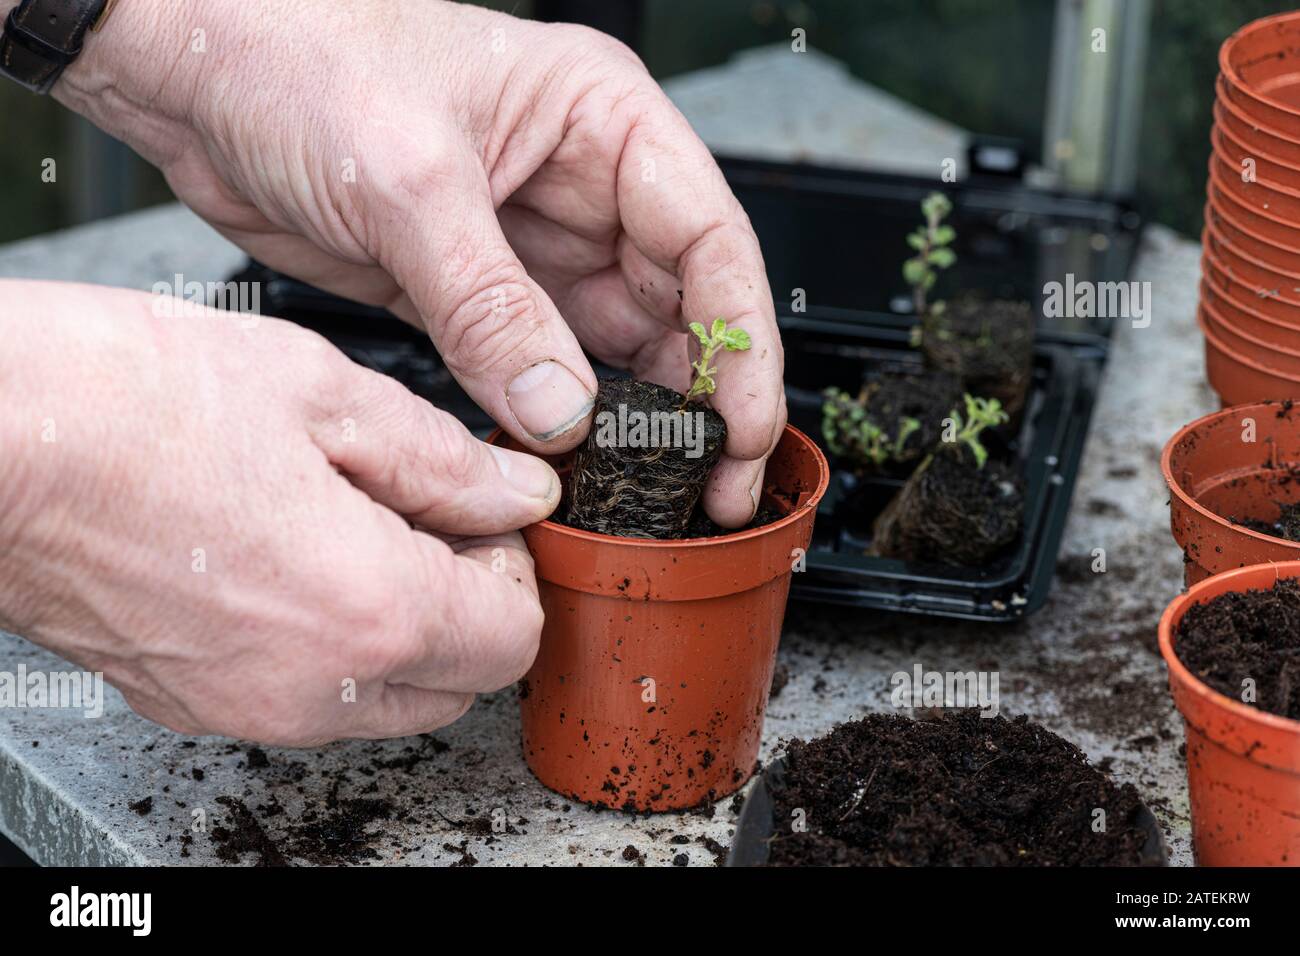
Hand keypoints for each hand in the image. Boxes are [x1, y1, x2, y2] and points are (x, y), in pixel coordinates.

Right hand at [0, 280, 555, 744]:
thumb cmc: (123, 402)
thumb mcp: (322, 394)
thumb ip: (443, 460)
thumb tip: (516, 493)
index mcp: (371, 610)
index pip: (513, 636)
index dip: (515, 564)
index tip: (483, 511)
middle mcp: (313, 686)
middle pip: (459, 681)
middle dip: (467, 601)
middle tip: (424, 512)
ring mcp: (245, 705)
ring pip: (383, 697)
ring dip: (400, 624)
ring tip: (347, 521)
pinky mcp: (189, 700)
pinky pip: (304, 694)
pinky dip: (329, 640)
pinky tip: (287, 551)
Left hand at [54, 0, 786, 526]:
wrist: (195, 78)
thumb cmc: (299, 58)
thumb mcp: (411, 181)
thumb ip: (492, 305)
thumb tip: (561, 412)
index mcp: (600, 122)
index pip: (709, 240)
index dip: (740, 340)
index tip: (745, 424)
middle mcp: (580, 186)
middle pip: (678, 305)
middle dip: (701, 396)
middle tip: (713, 483)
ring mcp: (530, 246)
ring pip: (614, 347)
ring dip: (634, 417)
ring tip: (654, 487)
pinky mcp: (478, 295)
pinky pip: (539, 369)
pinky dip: (557, 420)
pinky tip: (572, 461)